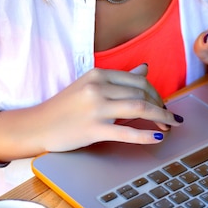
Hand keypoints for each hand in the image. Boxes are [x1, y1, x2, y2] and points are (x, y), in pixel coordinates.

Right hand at [19, 64, 183, 152]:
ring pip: (139, 109)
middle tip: (169, 118)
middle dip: (160, 106)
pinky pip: (127, 132)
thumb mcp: (90, 85)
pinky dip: (146, 135)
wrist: (37, 126)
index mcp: (98, 74)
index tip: (162, 104)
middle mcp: (98, 88)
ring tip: (170, 126)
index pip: (138, 80)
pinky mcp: (93, 130)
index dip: (156, 93)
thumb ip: (119, 79)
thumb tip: (145, 69)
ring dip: (161, 117)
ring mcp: (96, 109)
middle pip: (142, 94)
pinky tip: (159, 138)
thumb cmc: (64, 108)